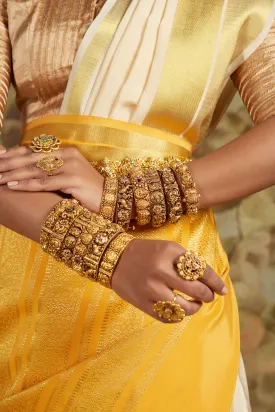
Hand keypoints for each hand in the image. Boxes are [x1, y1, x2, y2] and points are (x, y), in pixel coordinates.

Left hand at [0, 146, 103, 212]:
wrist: (111, 199)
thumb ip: (53, 170)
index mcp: (66, 151)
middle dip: (10, 163)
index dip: (15, 154)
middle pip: (32, 158)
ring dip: (14, 174)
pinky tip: (13, 185)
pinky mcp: (73, 180)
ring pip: (36, 170)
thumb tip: (29, 170)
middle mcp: (68, 155)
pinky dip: (27, 184)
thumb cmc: (88, 190)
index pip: (35, 150)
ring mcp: (71, 167)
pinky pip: (45, 182)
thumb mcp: (70, 175)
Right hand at [112, 239, 227, 322]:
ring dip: (195, 308)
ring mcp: (151, 289)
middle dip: (207, 296)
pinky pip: (168, 317)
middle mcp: (161, 270)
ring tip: (195, 304)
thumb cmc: (146, 253)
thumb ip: (187, 261)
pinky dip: (178, 316)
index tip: (223, 290)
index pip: (201, 270)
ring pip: (184, 308)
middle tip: (208, 297)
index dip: (216, 282)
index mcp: (170, 253)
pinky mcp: (142, 303)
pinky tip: (179, 310)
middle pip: (196, 290)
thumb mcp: (168, 248)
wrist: (114, 259)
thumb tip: (210, 280)